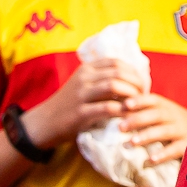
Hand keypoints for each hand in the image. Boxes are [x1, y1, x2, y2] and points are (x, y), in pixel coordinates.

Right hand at [21, 59, 141, 151]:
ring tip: (137, 105)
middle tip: (143, 95)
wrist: (43, 123)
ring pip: (114, 86)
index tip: (141, 84)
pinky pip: (107, 108)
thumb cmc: (69, 104)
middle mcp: (84, 78)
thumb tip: (133, 79)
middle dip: (137, 83)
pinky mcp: (80, 113)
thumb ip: (103, 79)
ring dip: (131, 95)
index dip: (134, 72)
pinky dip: (122, 111)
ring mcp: (81, 94)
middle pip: (119, 72)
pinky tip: (127, 116)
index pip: (117, 62)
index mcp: (87, 69)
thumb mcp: (84, 85)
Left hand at [119, 94, 186, 164]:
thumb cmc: (174, 124)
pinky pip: (174, 150)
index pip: (152, 100)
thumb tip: (113, 110)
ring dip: (147, 136)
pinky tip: (149, 161)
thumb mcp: (163, 113)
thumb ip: (144, 111)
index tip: (126, 104)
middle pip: (156, 114)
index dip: (140, 101)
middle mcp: (174, 116)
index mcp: (166, 106)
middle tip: (120, 127)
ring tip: (131, 142)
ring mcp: (182, 130)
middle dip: (138, 120)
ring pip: (164, 131)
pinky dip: (162, 155)